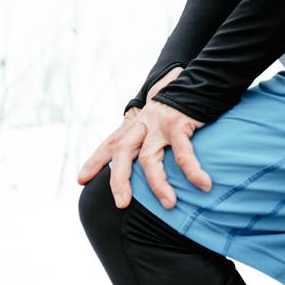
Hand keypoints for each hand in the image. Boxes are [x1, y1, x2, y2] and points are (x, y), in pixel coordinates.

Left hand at [77, 83, 209, 210]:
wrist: (195, 81)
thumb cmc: (176, 104)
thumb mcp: (153, 118)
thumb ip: (145, 135)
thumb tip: (145, 156)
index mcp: (134, 126)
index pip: (109, 144)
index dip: (94, 161)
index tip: (81, 179)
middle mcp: (142, 126)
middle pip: (122, 153)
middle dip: (119, 179)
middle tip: (121, 203)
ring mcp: (159, 125)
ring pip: (150, 159)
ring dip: (158, 184)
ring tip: (169, 204)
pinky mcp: (178, 124)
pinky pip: (183, 153)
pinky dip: (192, 171)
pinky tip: (203, 184)